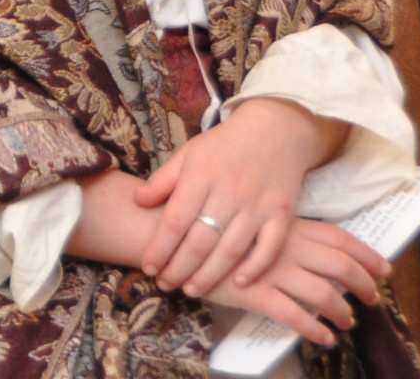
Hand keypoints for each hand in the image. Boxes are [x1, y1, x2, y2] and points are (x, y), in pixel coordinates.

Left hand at [135, 97, 344, 293]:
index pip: (174, 221)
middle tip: (166, 285)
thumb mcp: (189, 154)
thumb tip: (138, 201)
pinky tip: (239, 283)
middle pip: (200, 241)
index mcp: (200, 175)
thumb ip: (164, 179)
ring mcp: (258, 205)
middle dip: (179, 268)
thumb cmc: (225, 146)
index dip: (159, 248)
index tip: (149, 267)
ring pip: (231, 250)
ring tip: (191, 290)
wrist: (275, 130)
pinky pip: (269, 247)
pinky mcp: (282, 214)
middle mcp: (229, 191)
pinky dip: (255, 267)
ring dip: (210, 275)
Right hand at [200, 217, 389, 347]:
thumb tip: (297, 240)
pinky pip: (295, 316)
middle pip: (341, 266)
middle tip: (373, 298)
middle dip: (364, 285)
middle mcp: (287, 247)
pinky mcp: (256, 293)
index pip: (340, 238)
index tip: (385, 267)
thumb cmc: (205, 219)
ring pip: (323, 294)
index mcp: (287, 225)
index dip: (367, 253)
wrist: (172, 231)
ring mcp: (272, 270)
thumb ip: (272, 225)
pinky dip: (315, 330)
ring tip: (348, 322)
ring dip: (343, 312)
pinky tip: (324, 337)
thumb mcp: (245, 212)